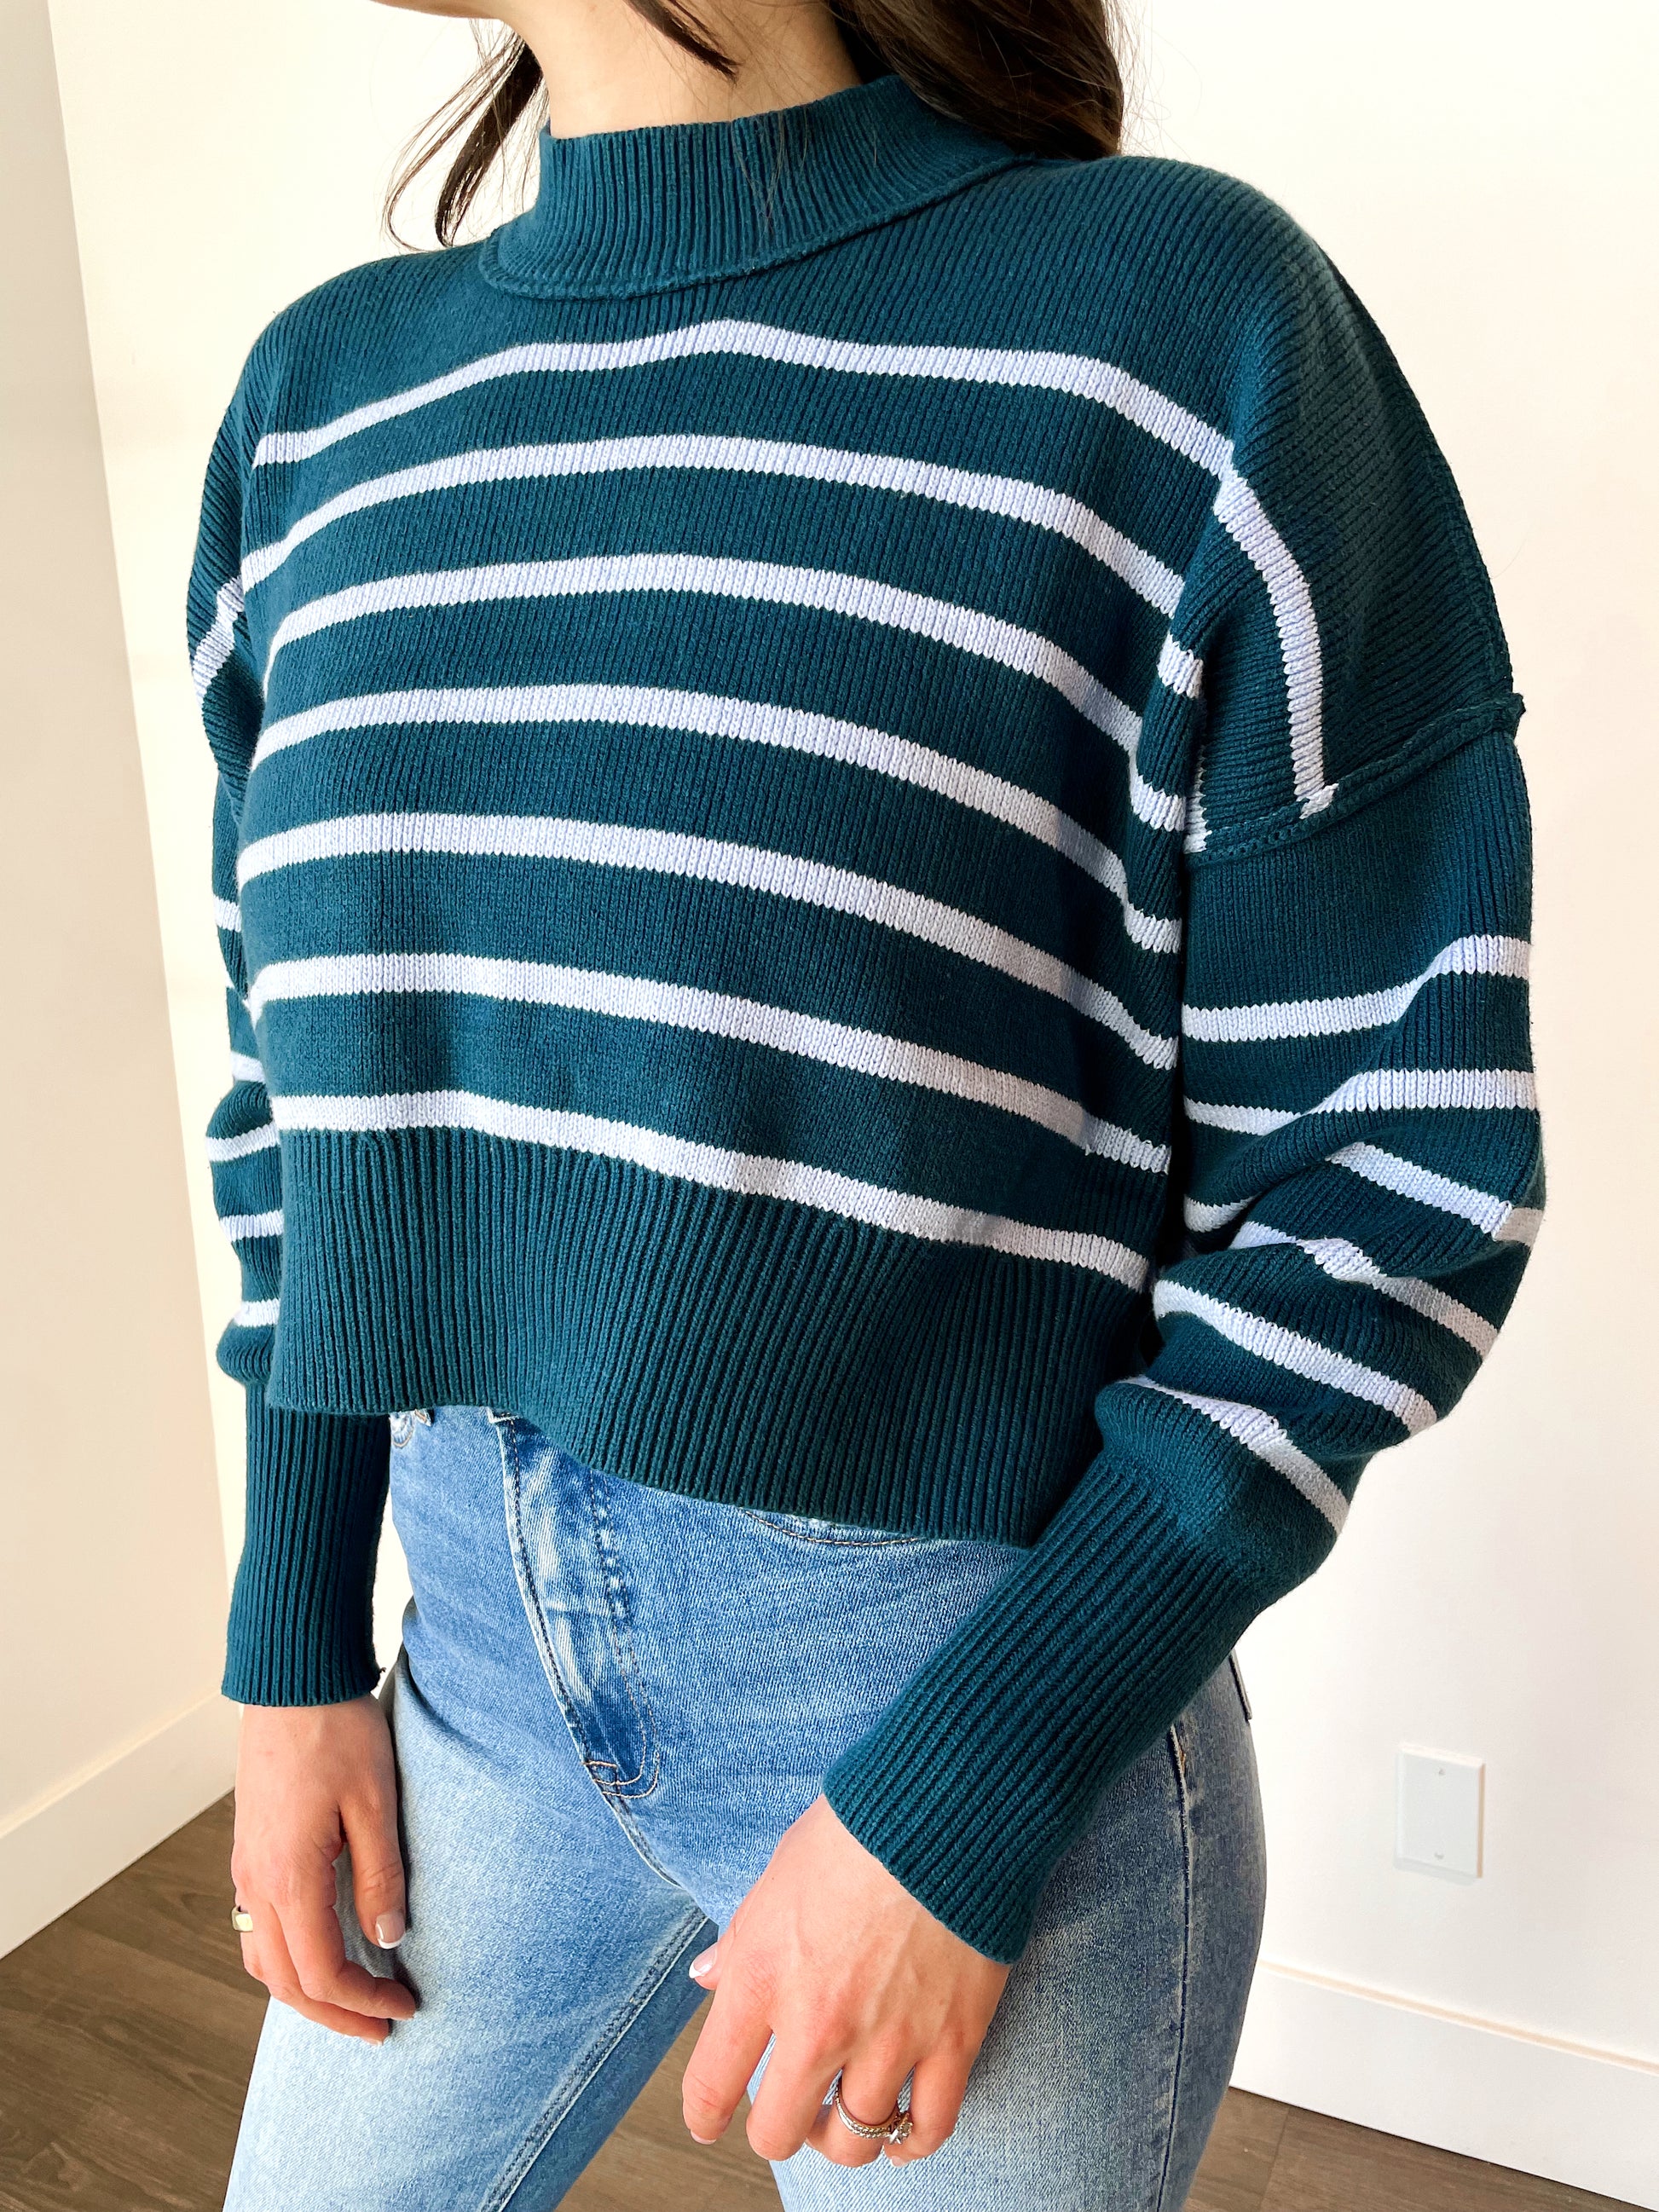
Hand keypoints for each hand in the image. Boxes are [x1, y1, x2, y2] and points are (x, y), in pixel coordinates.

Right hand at [230, 1695, 416, 2043]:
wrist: (292, 1680)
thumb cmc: (337, 1731)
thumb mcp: (376, 1802)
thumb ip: (381, 1876)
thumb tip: (388, 1941)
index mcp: (288, 1877)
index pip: (321, 1973)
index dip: (364, 2001)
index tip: (405, 2007)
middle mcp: (256, 1882)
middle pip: (286, 1982)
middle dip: (334, 2014)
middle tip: (382, 2027)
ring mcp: (246, 1868)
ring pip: (264, 1959)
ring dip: (305, 1992)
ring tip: (352, 2001)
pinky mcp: (250, 1850)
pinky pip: (258, 1926)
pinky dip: (287, 1958)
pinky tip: (320, 1949)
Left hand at [681, 1796, 1008, 2166]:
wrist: (946, 1810)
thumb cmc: (855, 1831)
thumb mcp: (776, 1877)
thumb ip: (740, 1940)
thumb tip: (707, 1978)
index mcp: (764, 1979)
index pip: (711, 2084)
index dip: (704, 2114)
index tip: (709, 2120)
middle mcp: (819, 2025)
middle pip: (780, 2132)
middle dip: (778, 2129)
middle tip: (788, 2110)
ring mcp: (889, 2040)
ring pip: (855, 2141)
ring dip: (844, 2136)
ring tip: (845, 2116)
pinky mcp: (952, 2041)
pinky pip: (931, 2127)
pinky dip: (913, 2142)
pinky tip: (903, 2133)